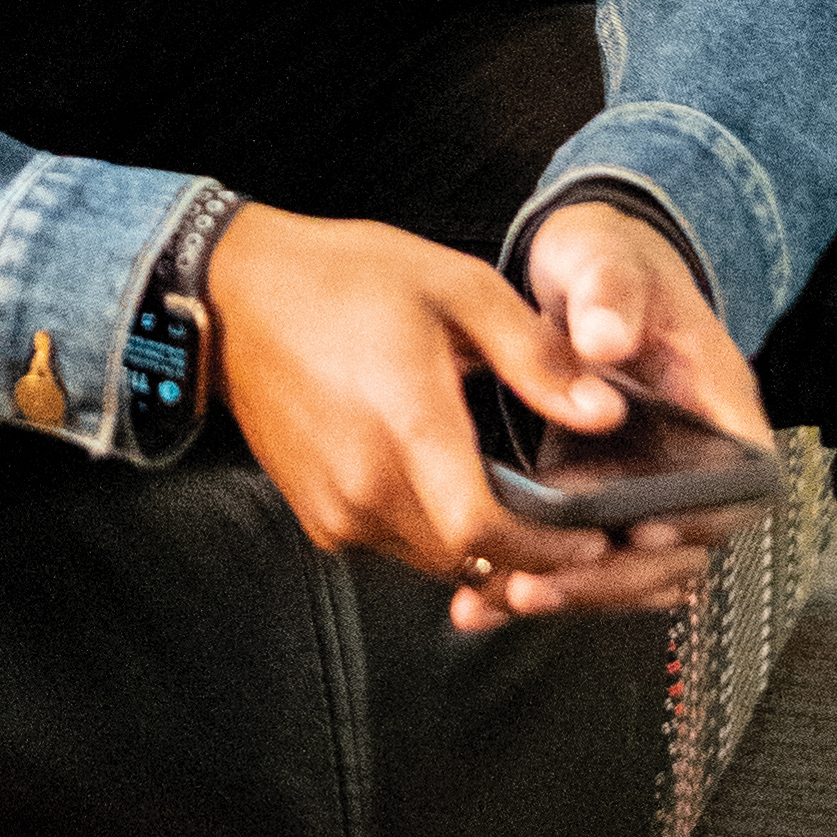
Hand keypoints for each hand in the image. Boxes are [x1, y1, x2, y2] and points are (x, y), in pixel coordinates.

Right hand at [204, 203, 724, 633]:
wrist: (233, 295)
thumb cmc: (343, 278)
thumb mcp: (453, 287)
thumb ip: (532, 354)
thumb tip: (603, 412)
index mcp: (407, 424)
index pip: (485, 531)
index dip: (547, 549)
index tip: (591, 539)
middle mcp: (366, 484)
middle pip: (467, 558)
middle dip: (525, 553)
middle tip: (568, 523)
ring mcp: (336, 507)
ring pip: (431, 558)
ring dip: (477, 544)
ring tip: (513, 501)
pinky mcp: (316, 516)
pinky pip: (392, 544)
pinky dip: (429, 530)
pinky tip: (444, 482)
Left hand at [493, 198, 776, 637]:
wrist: (587, 276)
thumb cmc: (616, 264)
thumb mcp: (612, 262)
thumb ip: (612, 295)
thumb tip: (605, 340)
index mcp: (720, 407)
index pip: (739, 484)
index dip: (701, 518)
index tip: (646, 530)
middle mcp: (694, 462)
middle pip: (682, 549)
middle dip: (614, 577)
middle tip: (544, 584)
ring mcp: (650, 487)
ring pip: (630, 569)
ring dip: (571, 593)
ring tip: (502, 598)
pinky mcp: (604, 500)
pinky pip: (585, 557)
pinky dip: (540, 581)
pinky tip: (483, 601)